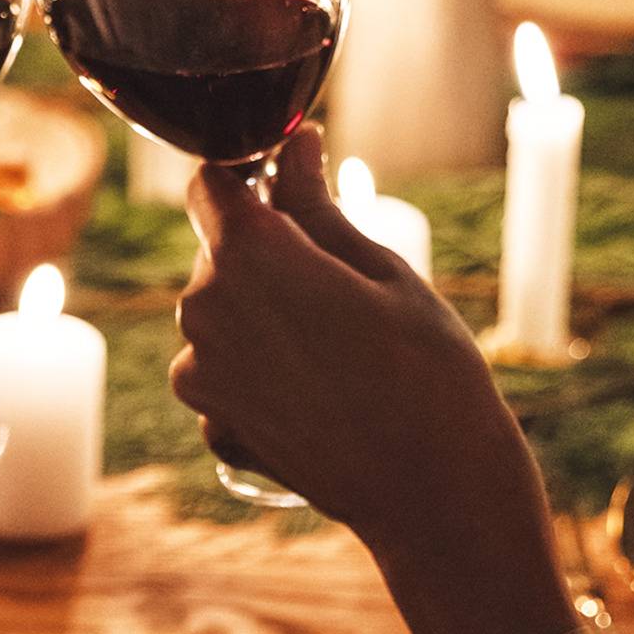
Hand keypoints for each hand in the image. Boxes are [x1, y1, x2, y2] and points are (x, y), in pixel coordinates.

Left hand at [170, 123, 542, 550]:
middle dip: (264, 257)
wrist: (435, 489)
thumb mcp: (380, 269)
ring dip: (261, 319)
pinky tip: (319, 397)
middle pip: (217, 254)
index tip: (287, 194)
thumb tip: (294, 144)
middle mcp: (202, 308)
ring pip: (221, 316)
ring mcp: (199, 372)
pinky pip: (225, 374)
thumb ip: (315, 204)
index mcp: (246, 252)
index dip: (247, 180)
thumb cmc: (426, 368)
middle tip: (340, 291)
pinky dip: (260, 376)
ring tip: (337, 352)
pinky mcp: (210, 422)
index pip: (210, 182)